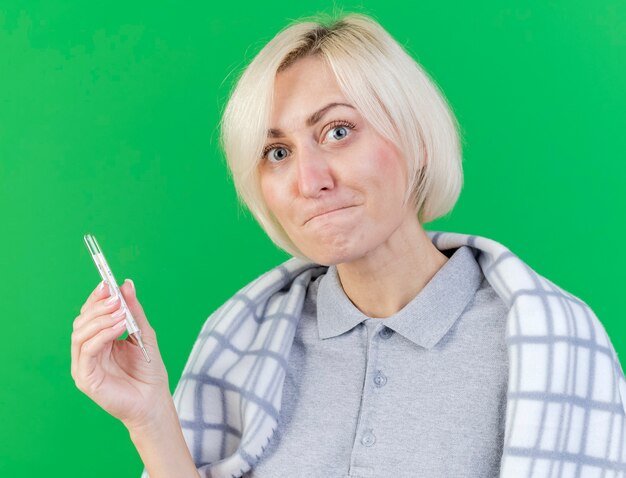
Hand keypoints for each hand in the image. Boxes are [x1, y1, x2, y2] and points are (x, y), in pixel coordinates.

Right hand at [71, 279, 170, 430]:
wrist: (154, 400)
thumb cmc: (149, 371)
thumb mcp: (143, 333)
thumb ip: (134, 310)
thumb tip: (126, 284)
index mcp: (100, 340)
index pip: (90, 313)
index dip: (96, 298)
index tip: (107, 283)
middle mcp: (88, 351)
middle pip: (82, 321)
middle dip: (98, 306)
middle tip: (116, 299)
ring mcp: (84, 364)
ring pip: (80, 334)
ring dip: (101, 319)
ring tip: (121, 314)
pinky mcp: (85, 378)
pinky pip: (87, 351)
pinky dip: (101, 335)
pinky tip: (118, 328)